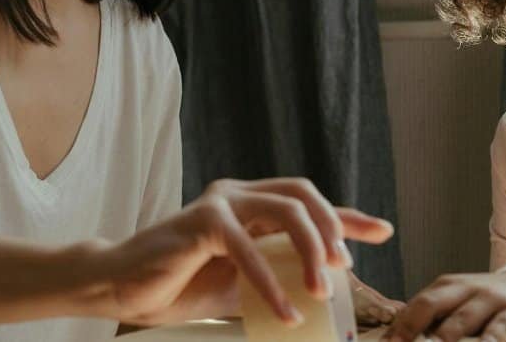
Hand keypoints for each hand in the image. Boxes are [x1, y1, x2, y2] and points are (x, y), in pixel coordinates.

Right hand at [102, 178, 393, 326]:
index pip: (308, 202)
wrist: (122, 287)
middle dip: (333, 227)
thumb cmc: (179, 284)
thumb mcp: (241, 281)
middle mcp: (238, 194)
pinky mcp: (202, 221)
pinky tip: (287, 311)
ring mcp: (220, 202)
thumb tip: (320, 292)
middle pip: (303, 194)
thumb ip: (275, 274)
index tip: (383, 231)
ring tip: (320, 291)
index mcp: (250, 204)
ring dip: (311, 252)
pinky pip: (250, 249)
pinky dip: (272, 283)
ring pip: (285, 211)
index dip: (348, 216)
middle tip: (344, 267)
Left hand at [383, 272, 505, 341]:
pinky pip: (497, 330)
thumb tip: (400, 335)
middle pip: (432, 305)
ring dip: (442, 339)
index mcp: (448, 286)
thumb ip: (436, 317)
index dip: (399, 325)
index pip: (416, 304)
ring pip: (461, 320)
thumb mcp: (461, 301)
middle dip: (411, 328)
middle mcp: (466, 289)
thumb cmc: (491, 300)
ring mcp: (490, 300)